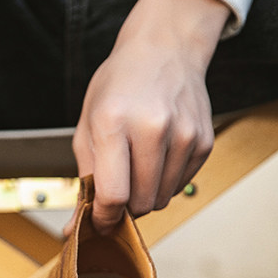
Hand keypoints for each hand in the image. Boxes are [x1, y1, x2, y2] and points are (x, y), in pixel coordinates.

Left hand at [68, 0, 230, 235]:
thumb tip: (75, 228)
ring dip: (146, 195)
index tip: (99, 221)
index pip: (114, 194)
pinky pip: (180, 185)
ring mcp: (183, 134)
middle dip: (125, 208)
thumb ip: (84, 178)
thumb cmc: (119, 86)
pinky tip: (157, 155)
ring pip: (163, 199)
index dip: (104, 218)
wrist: (165, 49)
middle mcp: (152, 127)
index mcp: (113, 122)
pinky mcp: (203, 141)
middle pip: (141, 203)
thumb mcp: (88, 124)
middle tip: (117, 190)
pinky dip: (165, 181)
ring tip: (137, 166)